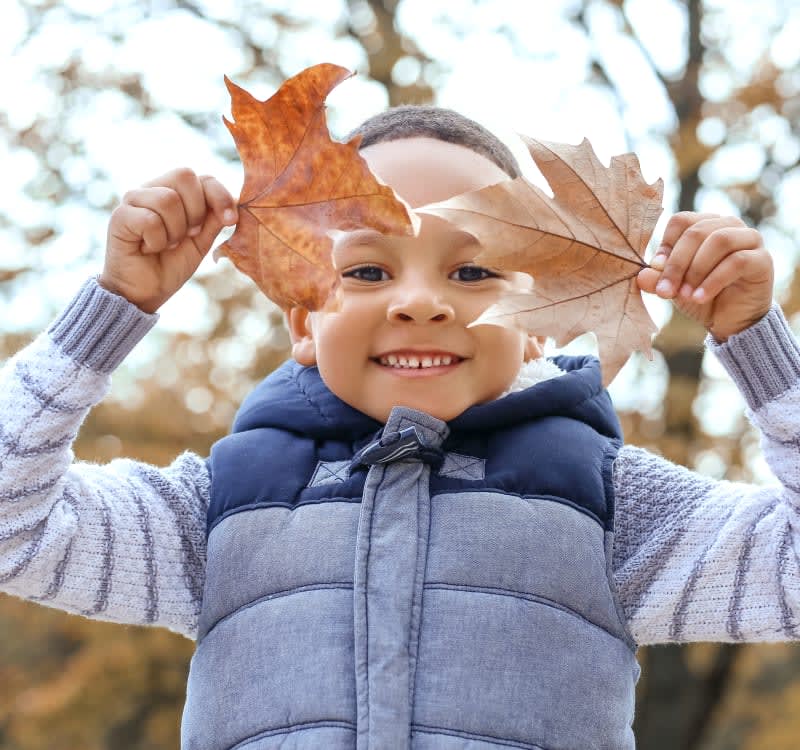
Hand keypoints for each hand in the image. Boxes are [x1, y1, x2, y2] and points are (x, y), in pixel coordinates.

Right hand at [99, 168, 237, 312]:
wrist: (145, 292)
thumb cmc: (171, 264)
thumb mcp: (201, 242)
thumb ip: (214, 220)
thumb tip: (236, 201)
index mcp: (175, 192)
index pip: (203, 177)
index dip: (220, 195)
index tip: (231, 220)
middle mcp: (153, 189)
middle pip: (184, 176)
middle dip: (195, 212)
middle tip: (188, 235)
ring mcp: (134, 200)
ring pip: (167, 199)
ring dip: (175, 231)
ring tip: (167, 245)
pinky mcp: (120, 216)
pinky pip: (149, 219)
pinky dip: (157, 241)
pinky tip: (149, 249)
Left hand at [637, 212, 773, 340]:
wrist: (730, 321)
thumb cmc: (700, 296)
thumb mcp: (673, 288)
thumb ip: (657, 279)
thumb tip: (641, 274)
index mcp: (704, 225)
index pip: (681, 220)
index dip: (666, 244)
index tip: (655, 269)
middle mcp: (728, 226)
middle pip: (696, 232)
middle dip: (676, 263)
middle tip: (665, 291)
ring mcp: (748, 239)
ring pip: (718, 241)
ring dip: (695, 270)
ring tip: (684, 295)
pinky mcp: (762, 259)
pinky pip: (737, 261)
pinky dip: (713, 281)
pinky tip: (699, 298)